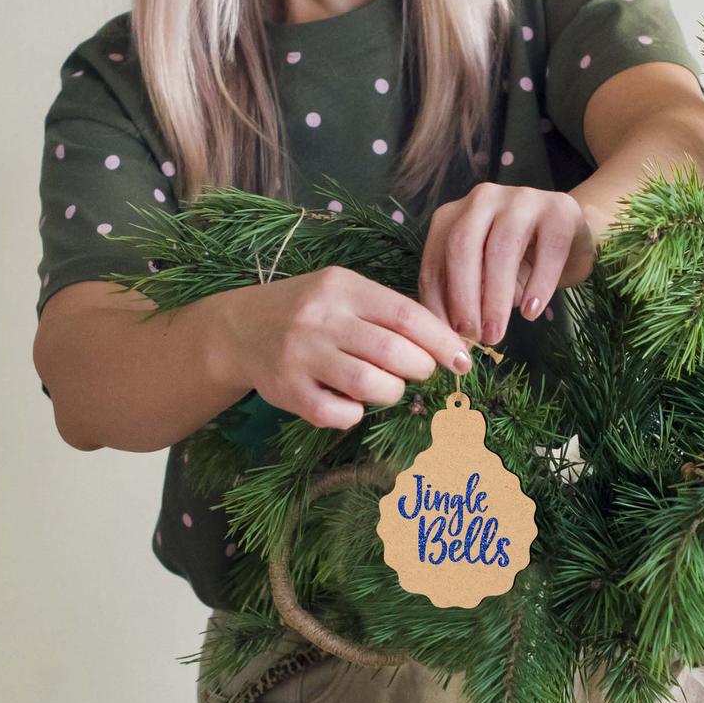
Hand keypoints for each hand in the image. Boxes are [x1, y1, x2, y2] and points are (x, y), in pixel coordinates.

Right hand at [221, 266, 471, 429]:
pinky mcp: (288, 391)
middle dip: (420, 368)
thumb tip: (446, 342)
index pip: (406, 315)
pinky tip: (351, 402)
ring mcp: (302, 356)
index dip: (442, 340)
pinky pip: (339, 415)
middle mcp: (321, 319)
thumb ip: (389, 312)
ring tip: (388, 386)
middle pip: (393, 351)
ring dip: (392, 392)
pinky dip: (355, 414)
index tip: (462, 359)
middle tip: (420, 371)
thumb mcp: (345, 293)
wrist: (241, 329)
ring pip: (369, 385)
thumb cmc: (310, 311)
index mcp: (342, 288)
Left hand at [418, 183, 594, 345]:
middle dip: (463, 298)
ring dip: (496, 298)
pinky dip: (538, 284)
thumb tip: (450, 342)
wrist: (569, 238)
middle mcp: (481, 200)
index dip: (437, 304)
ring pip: (502, 248)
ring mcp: (521, 199)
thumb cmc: (517, 264)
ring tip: (496, 333)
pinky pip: (548, 249)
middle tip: (472, 336)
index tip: (446, 339)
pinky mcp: (559, 209)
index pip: (434, 262)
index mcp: (452, 217)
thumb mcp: (481, 283)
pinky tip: (531, 312)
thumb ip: (461, 302)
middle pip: (462, 247)